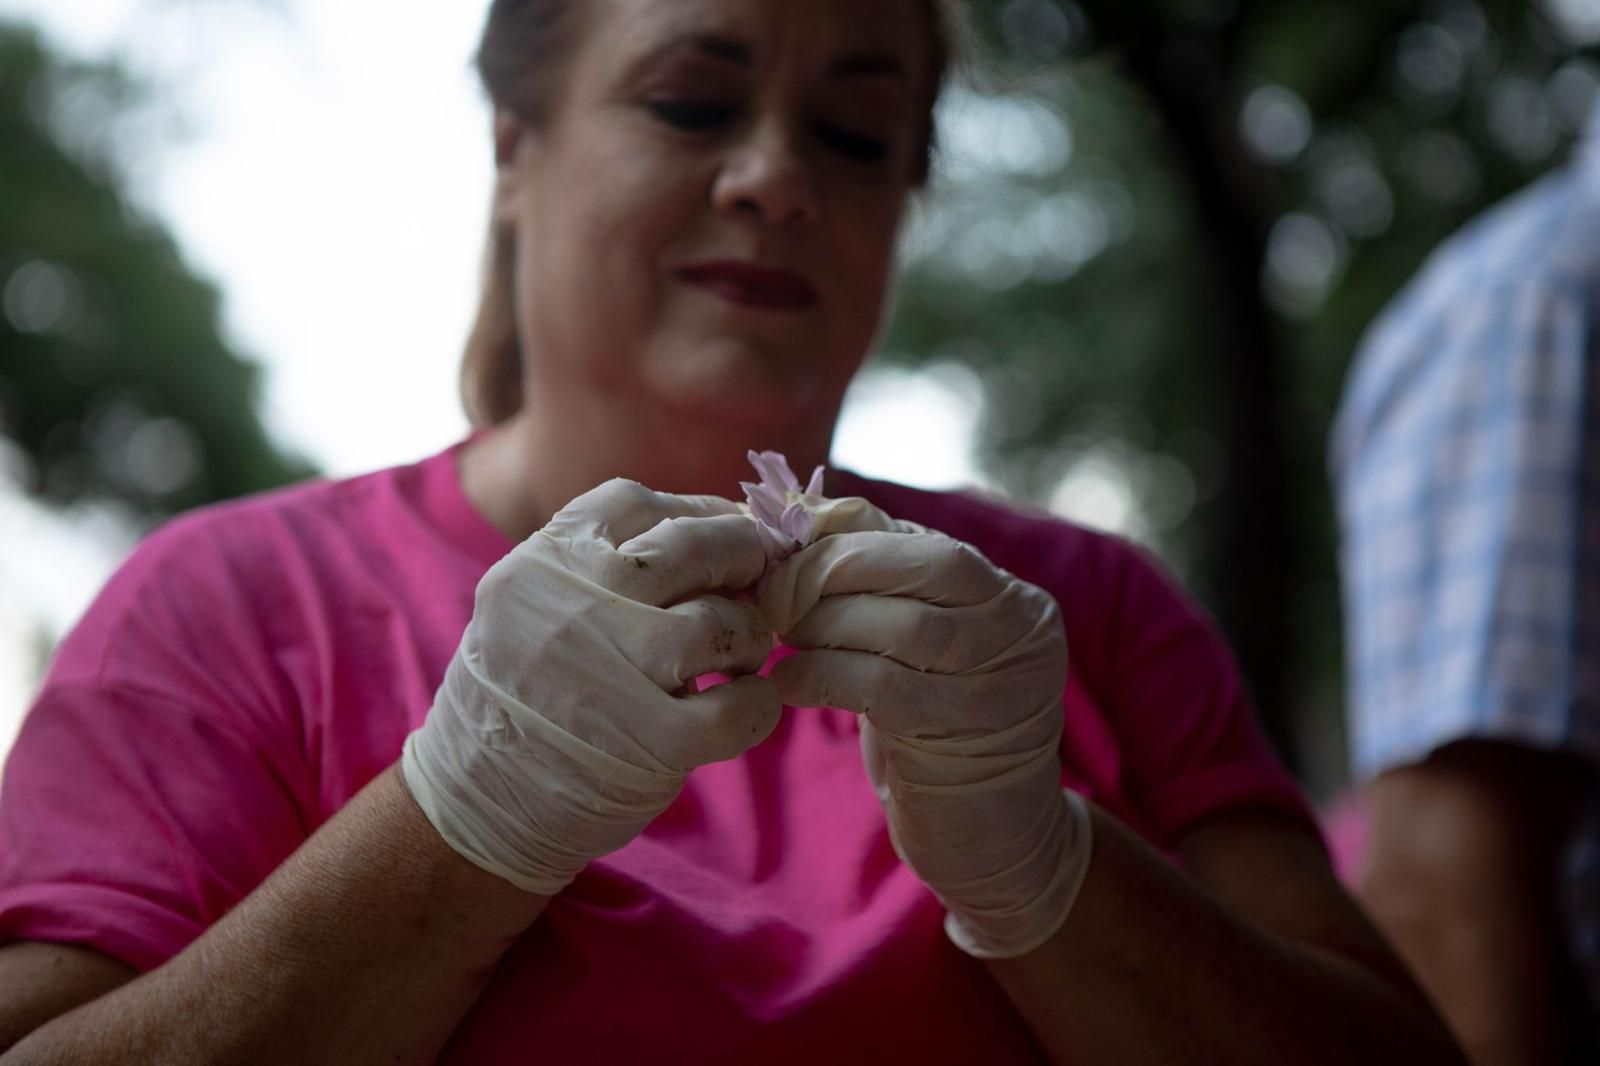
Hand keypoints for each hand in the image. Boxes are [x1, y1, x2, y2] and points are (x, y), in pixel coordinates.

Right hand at [402, 479, 779, 895]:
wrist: (475, 804)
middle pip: (694, 546)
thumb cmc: (524, 695)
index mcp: (542, 563)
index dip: (697, 511)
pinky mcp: (653, 743)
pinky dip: (760, 703)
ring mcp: (613, 673)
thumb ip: (600, 564)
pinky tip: (747, 705)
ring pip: (722, 622)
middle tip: (754, 583)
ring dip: (750, 635)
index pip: (636, 505)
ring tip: (738, 656)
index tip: (723, 533)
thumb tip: (718, 526)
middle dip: (741, 558)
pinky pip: (743, 706)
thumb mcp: (531, 604)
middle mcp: (575, 606)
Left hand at [759, 517, 1091, 957]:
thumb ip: (879, 594)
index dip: (840, 535)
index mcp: (1011, 596)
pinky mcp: (971, 733)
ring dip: (822, 624)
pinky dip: (821, 674)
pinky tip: (785, 682)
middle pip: (918, 567)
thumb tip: (795, 524)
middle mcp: (1022, 627)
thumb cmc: (937, 740)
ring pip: (903, 625)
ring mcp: (1007, 680)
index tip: (778, 553)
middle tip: (768, 597)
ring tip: (777, 639)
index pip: (919, 536)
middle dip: (828, 573)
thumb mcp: (916, 655)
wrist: (996, 847)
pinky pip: (883, 685)